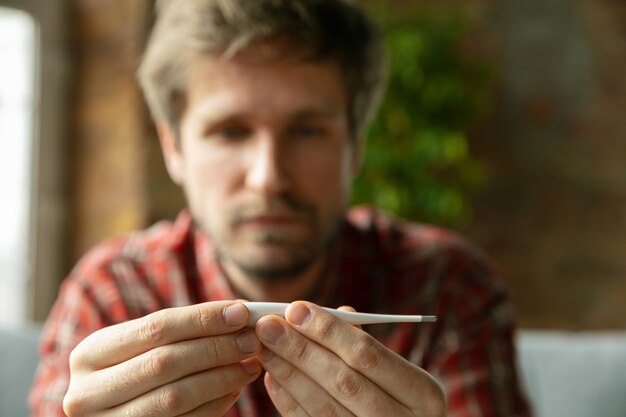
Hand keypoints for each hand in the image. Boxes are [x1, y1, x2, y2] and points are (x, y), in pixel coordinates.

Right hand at [63, 301, 261, 415]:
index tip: (241, 312)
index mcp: (89, 354)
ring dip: (222, 378)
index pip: (155, 328)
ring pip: (175, 397)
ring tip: (251, 364)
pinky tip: (235, 389)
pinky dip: (215, 404)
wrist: (113, 413)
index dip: (202, 319)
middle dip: (216, 348)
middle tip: (252, 340)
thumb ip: (180, 330)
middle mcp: (88, 393)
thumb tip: (237, 313)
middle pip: (165, 362)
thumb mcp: (140, 346)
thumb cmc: (133, 369)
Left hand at [255, 301, 445, 416]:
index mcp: (423, 394)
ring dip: (288, 373)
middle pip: (342, 380)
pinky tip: (272, 377)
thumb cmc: (401, 402)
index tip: (295, 309)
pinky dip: (288, 401)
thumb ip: (368, 347)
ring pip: (323, 406)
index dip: (329, 331)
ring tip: (263, 348)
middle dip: (300, 349)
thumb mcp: (400, 376)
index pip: (368, 355)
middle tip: (267, 325)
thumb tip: (335, 312)